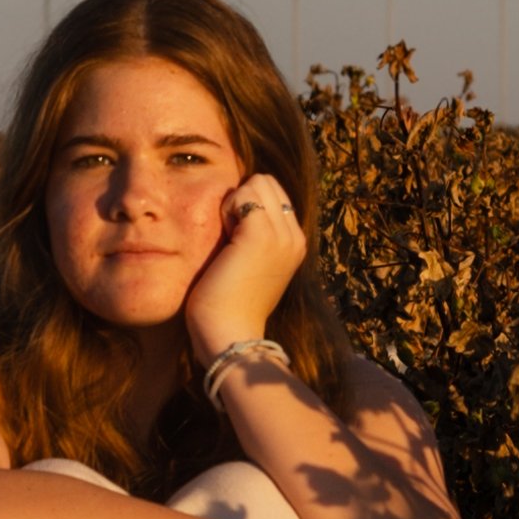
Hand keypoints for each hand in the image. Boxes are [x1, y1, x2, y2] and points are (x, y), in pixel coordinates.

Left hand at [184, 171, 308, 363]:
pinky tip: (223, 240)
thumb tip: (238, 210)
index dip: (249, 206)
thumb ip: (255, 239)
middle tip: (230, 237)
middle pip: (267, 182)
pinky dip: (226, 209)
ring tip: (228, 240)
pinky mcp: (260, 234)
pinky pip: (242, 195)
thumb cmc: (229, 307)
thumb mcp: (252, 268)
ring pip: (256, 183)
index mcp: (296, 244)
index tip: (236, 240)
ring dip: (234, 204)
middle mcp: (295, 236)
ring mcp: (281, 234)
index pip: (274, 194)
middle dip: (243, 200)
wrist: (230, 335)